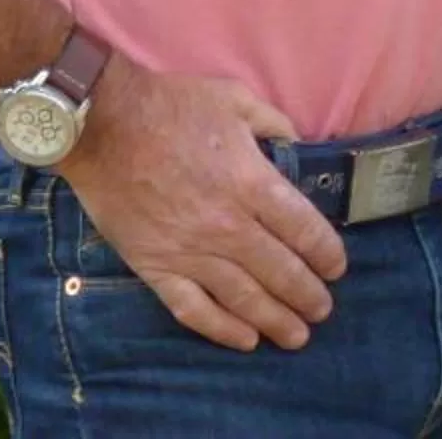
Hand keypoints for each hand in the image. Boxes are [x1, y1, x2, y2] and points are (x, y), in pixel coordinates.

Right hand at [57, 58, 347, 350]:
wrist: (104, 125)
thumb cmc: (172, 107)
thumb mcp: (236, 100)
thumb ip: (274, 124)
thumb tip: (297, 146)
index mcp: (252, 182)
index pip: (303, 230)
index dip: (326, 254)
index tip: (337, 267)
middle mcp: (227, 225)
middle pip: (280, 271)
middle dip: (308, 295)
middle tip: (323, 310)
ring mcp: (190, 251)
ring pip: (243, 298)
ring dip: (275, 321)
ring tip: (297, 336)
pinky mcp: (156, 267)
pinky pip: (193, 309)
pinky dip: (222, 330)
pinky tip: (245, 340)